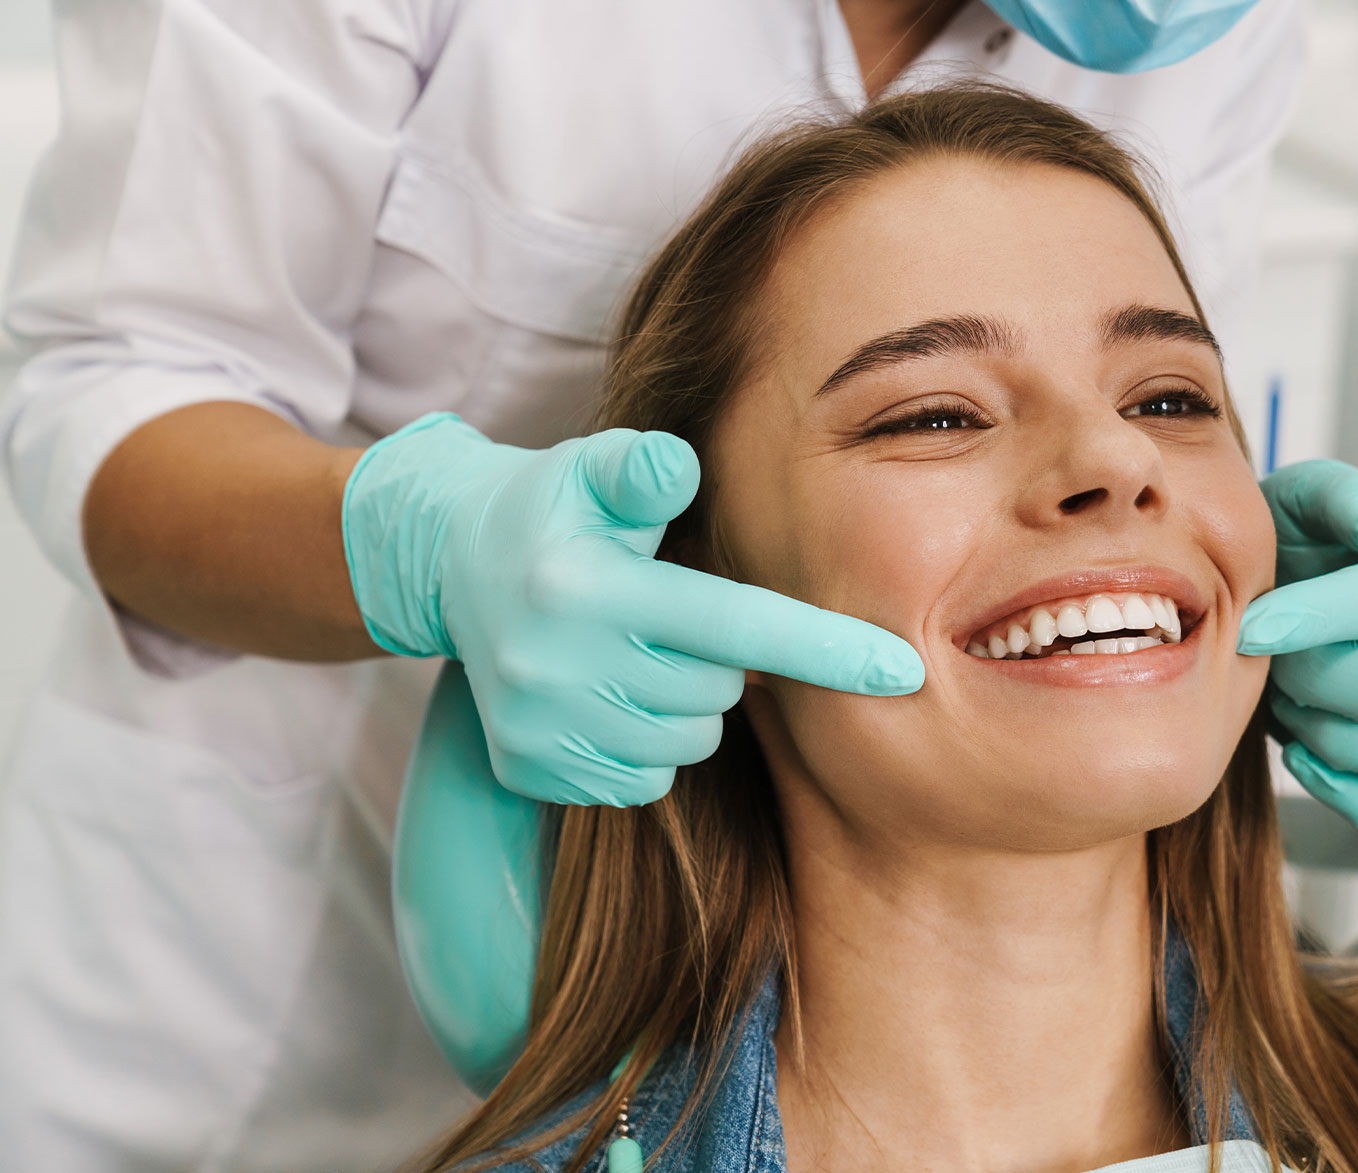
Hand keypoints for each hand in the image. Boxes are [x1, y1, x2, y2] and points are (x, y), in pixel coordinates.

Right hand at [341, 413, 922, 804]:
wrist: (448, 565)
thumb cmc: (555, 508)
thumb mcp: (591, 468)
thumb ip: (643, 468)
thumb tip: (680, 465)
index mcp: (586, 590)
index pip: (734, 627)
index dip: (826, 649)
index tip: (905, 672)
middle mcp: (558, 668)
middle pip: (717, 690)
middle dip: (720, 657)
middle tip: (671, 612)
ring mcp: (542, 730)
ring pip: (688, 742)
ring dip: (684, 702)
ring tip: (635, 648)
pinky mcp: (531, 771)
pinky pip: (643, 780)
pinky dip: (646, 743)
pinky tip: (608, 692)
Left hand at [1237, 460, 1357, 829]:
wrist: (1270, 590)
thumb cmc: (1288, 548)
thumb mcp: (1303, 500)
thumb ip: (1343, 498)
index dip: (1308, 619)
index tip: (1248, 626)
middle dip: (1310, 678)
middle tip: (1269, 660)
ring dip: (1334, 739)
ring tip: (1292, 705)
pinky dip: (1351, 791)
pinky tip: (1302, 755)